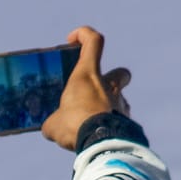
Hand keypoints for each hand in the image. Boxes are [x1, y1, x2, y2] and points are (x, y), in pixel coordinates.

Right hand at [40, 26, 130, 150]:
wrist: (101, 144)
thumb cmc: (74, 124)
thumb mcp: (54, 124)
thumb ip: (54, 121)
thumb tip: (53, 127)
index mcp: (87, 75)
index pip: (93, 41)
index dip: (84, 35)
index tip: (72, 40)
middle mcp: (108, 85)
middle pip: (120, 73)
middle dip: (112, 79)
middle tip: (96, 91)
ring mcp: (120, 104)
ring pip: (119, 100)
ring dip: (108, 107)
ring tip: (92, 123)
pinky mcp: (127, 123)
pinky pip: (119, 121)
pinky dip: (110, 127)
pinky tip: (98, 137)